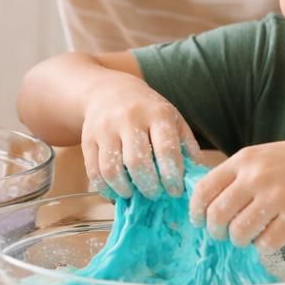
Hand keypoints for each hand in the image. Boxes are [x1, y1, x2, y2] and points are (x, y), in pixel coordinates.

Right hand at [79, 76, 197, 199]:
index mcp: (157, 114)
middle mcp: (129, 118)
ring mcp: (105, 128)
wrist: (109, 91)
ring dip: (124, 189)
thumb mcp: (173, 120)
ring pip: (111, 169)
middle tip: (154, 194)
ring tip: (133, 192)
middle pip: (137, 162)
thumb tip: (196, 181)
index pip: (166, 149)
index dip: (171, 176)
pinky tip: (115, 191)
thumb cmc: (148, 111)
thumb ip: (187, 148)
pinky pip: (93, 171)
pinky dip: (105, 188)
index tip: (174, 191)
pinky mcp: (87, 139)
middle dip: (148, 186)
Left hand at [190, 139, 284, 251]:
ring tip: (248, 237)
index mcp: (245, 159)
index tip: (198, 221)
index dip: (197, 210)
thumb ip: (238, 174)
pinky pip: (265, 243)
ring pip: (239, 232)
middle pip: (217, 214)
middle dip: (215, 231)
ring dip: (240, 240)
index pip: (205, 188)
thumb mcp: (265, 157)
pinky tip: (270, 238)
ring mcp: (277, 197)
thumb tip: (207, 201)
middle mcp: (257, 177)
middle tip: (223, 235)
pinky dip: (263, 246)